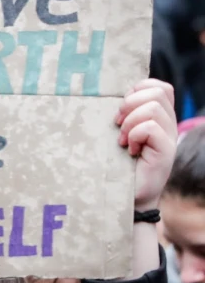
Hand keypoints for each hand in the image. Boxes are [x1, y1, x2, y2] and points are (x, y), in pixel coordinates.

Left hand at [116, 79, 176, 210]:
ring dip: (131, 122)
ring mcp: (169, 137)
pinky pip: (151, 127)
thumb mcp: (118, 133)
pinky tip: (130, 150)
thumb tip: (112, 96)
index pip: (160, 87)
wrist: (124, 195)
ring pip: (153, 107)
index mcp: (158, 117)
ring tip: (123, 140)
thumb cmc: (116, 164)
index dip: (139, 89)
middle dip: (131, 103)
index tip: (122, 109)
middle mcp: (168, 124)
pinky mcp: (166, 151)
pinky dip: (135, 135)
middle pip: (157, 92)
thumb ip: (123, 114)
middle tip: (118, 125)